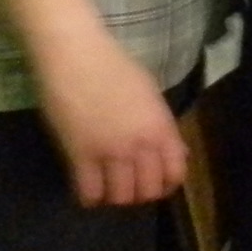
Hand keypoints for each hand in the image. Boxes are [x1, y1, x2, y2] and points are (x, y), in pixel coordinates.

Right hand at [8, 0, 186, 206]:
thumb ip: (162, 125)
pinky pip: (90, 193)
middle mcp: (141, 144)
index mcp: (161, 126)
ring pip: (120, 197)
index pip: (175, 173)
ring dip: (115, 196)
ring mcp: (111, 151)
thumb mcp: (149, 92)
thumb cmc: (113, 64)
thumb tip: (177, 153)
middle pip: (147, 191)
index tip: (154, 183)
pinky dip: (90, 197)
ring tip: (107, 186)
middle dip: (139, 193)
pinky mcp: (80, 155)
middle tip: (127, 185)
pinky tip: (88, 187)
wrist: (75, 53)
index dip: (166, 184)